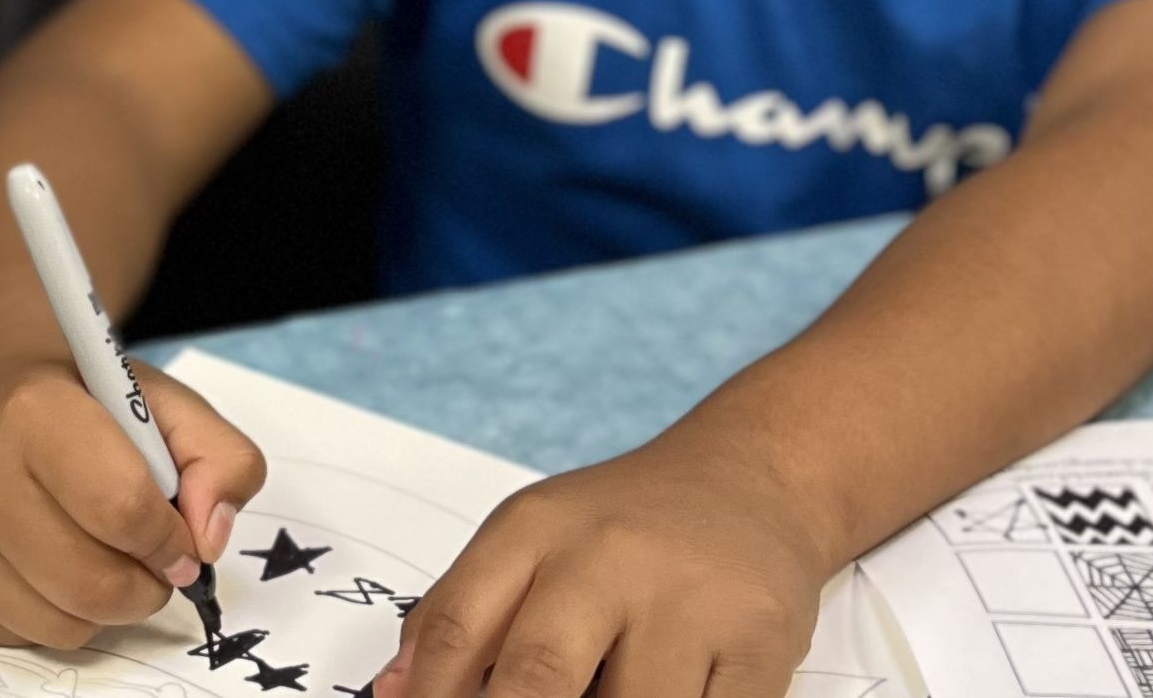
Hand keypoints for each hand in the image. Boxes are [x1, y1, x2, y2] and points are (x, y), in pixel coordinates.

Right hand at [0, 354, 266, 648]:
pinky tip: (55, 565)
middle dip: (146, 585)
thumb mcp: (167, 403)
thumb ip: (220, 459)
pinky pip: (26, 634)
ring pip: (62, 621)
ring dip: (108, 607)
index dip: (170, 539)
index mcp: (34, 410)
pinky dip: (61, 615)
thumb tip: (208, 539)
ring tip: (105, 557)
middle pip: (92, 582)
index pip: (121, 507)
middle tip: (153, 562)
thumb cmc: (85, 402)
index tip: (180, 539)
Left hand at [375, 429, 840, 697]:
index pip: (458, 624)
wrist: (752, 477)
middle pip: (537, 674)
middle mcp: (608, 558)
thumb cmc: (623, 528)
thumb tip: (391, 694)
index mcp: (535, 529)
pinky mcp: (760, 646)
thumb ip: (459, 613)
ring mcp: (689, 604)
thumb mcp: (531, 540)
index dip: (430, 696)